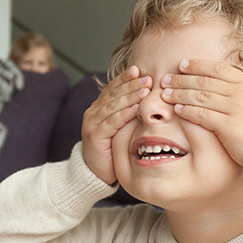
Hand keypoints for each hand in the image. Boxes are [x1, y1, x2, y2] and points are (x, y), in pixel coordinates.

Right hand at [82, 66, 150, 184]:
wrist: (95, 173)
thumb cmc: (112, 150)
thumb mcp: (121, 128)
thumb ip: (129, 113)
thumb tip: (150, 98)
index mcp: (99, 107)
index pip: (112, 88)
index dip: (125, 78)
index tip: (139, 69)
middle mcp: (93, 112)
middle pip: (113, 93)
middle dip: (131, 84)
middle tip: (147, 77)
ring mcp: (92, 123)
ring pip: (112, 105)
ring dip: (130, 96)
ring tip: (145, 89)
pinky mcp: (94, 136)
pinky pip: (111, 122)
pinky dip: (124, 114)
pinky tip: (135, 109)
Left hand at [161, 59, 242, 165]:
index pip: (218, 69)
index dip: (198, 65)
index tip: (182, 65)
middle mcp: (240, 93)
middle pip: (204, 81)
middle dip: (182, 79)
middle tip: (166, 79)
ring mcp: (234, 109)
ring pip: (200, 96)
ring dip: (180, 94)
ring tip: (165, 94)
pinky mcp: (227, 126)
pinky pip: (201, 115)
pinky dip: (187, 111)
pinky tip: (176, 110)